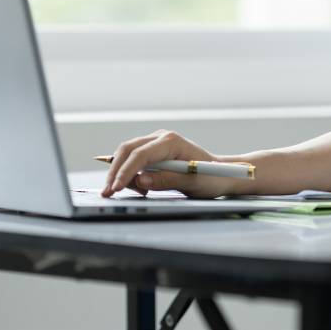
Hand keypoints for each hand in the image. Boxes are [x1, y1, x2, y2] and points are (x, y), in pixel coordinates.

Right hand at [100, 130, 235, 198]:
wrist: (222, 173)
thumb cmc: (211, 177)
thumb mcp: (191, 182)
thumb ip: (166, 180)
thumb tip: (141, 180)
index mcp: (171, 141)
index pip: (140, 154)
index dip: (126, 172)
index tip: (116, 188)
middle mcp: (161, 137)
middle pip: (127, 150)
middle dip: (115, 171)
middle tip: (108, 192)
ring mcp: (156, 143)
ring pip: (128, 154)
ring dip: (122, 173)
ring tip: (134, 192)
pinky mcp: (154, 151)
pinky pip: (134, 159)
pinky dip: (130, 173)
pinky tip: (139, 187)